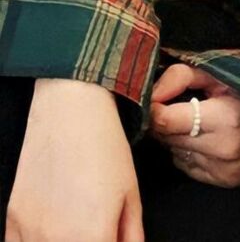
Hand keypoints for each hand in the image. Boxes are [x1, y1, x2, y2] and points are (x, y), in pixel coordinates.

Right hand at [5, 78, 143, 241]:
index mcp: (92, 239)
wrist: (69, 106)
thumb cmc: (103, 145)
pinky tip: (52, 228)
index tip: (111, 239)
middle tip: (96, 231)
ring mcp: (28, 233)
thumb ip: (131, 236)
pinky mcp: (12, 219)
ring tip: (76, 224)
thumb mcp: (131, 195)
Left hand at [149, 63, 239, 186]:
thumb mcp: (217, 73)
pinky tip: (205, 137)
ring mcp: (226, 170)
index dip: (153, 107)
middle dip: (165, 120)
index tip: (153, 98)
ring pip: (174, 152)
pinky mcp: (226, 181)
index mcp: (225, 117)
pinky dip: (187, 151)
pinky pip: (186, 166)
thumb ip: (180, 77)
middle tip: (177, 104)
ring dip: (176, 136)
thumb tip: (150, 93)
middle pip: (167, 137)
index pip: (165, 121)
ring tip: (196, 120)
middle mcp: (225, 149)